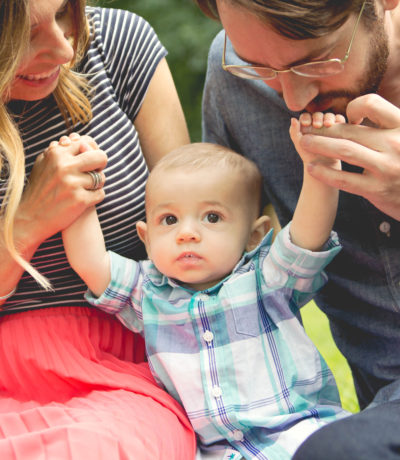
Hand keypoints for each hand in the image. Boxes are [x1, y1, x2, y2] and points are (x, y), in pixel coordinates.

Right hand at [17, 133, 106, 243]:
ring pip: (101, 178)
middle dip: (101, 165)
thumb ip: (60, 150)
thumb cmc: (40, 188)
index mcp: (57, 154)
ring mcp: (73, 184)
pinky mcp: (80, 200)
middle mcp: (65, 167)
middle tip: (95, 172)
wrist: (31, 217)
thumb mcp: (44, 163)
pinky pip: (100, 194)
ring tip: (86, 188)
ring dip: (97, 184)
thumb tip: (78, 138)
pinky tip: (85, 200)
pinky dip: (95, 197)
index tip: (90, 160)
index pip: (86, 143)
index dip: (92, 151)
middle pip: (101, 157)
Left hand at [290, 112, 343, 168]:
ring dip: (329, 117)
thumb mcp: (300, 144)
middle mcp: (316, 123)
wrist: (323, 165)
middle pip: (318, 114)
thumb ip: (294, 132)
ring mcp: (328, 125)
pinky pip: (340, 120)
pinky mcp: (338, 128)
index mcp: (305, 125)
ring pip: (329, 116)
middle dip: (317, 117)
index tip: (305, 124)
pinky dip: (339, 119)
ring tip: (328, 124)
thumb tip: (293, 119)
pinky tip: (338, 123)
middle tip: (317, 125)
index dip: (305, 117)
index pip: (305, 116)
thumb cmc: (308, 155)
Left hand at [297, 94, 399, 219]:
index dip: (354, 107)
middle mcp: (395, 144)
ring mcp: (386, 168)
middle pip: (351, 130)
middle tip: (307, 129)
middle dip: (324, 129)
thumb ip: (385, 125)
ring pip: (344, 150)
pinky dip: (324, 173)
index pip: (372, 104)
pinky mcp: (376, 190)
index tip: (347, 118)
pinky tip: (312, 168)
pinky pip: (344, 179)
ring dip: (319, 145)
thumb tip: (352, 115)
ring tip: (304, 142)